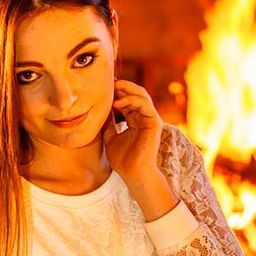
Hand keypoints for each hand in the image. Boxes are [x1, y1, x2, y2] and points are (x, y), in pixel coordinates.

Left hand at [105, 79, 176, 217]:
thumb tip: (101, 109)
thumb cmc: (123, 160)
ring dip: (127, 88)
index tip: (102, 87)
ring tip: (113, 87)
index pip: (128, 99)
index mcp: (135, 120)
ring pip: (142, 95)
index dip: (117, 92)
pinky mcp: (154, 122)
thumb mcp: (110, 137)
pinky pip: (144, 104)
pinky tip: (117, 102)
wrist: (133, 174)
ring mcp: (150, 119)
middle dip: (122, 86)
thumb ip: (108, 123)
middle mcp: (144, 117)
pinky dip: (131, 99)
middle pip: (136, 93)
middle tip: (108, 82)